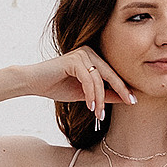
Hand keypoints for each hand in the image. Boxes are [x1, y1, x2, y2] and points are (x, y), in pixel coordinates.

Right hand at [19, 46, 133, 125]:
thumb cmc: (57, 87)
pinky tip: (89, 107)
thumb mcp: (85, 94)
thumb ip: (103, 94)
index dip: (123, 87)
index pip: (112, 73)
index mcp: (93, 57)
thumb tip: (123, 99)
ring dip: (100, 99)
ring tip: (99, 114)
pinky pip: (88, 80)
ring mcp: (81, 54)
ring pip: (99, 79)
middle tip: (130, 102)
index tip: (133, 100)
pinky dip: (90, 95)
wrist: (33, 82)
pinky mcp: (74, 60)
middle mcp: (89, 52)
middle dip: (120, 90)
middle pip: (110, 74)